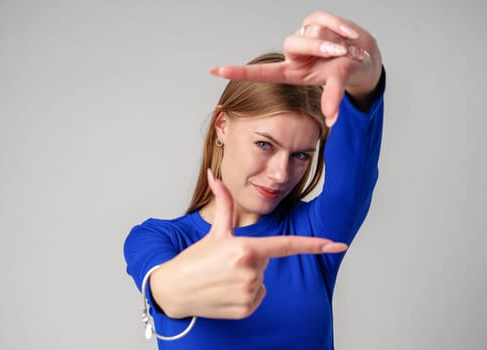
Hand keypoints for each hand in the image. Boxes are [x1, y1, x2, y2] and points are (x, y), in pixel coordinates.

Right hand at [150, 169, 346, 319]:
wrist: (174, 288)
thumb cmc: (195, 258)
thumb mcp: (215, 231)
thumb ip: (224, 203)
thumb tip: (214, 175)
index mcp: (246, 249)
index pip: (287, 245)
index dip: (316, 245)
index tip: (339, 245)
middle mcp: (251, 271)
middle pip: (267, 262)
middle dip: (253, 259)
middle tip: (227, 262)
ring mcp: (249, 292)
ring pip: (263, 282)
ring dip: (249, 278)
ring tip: (224, 277)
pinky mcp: (245, 308)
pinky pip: (257, 298)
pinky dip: (245, 295)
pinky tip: (226, 291)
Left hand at [209, 11, 382, 125]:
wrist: (364, 56)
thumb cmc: (344, 72)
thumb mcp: (338, 84)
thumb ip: (333, 98)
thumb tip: (332, 118)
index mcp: (291, 72)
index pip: (260, 72)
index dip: (237, 72)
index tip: (214, 71)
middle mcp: (293, 54)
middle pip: (294, 43)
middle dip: (320, 47)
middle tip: (340, 53)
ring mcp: (302, 35)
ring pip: (312, 33)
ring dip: (335, 41)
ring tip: (347, 49)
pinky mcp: (315, 20)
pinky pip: (326, 19)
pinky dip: (341, 28)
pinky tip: (349, 37)